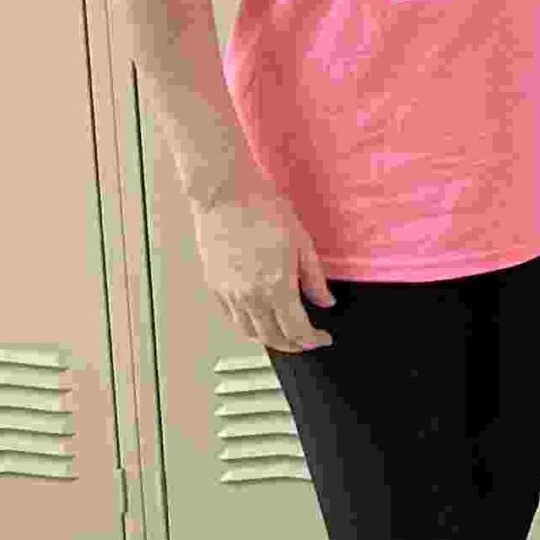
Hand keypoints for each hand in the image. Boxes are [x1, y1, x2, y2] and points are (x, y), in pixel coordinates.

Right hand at [190, 179, 334, 352]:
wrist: (225, 193)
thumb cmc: (263, 209)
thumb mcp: (301, 241)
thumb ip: (314, 278)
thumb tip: (326, 301)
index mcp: (275, 286)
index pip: (296, 330)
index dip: (313, 340)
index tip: (323, 338)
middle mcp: (248, 296)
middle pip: (272, 338)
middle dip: (293, 345)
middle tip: (307, 340)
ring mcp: (227, 293)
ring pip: (249, 333)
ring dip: (269, 339)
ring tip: (284, 333)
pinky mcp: (213, 286)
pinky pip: (231, 318)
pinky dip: (248, 326)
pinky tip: (259, 319)